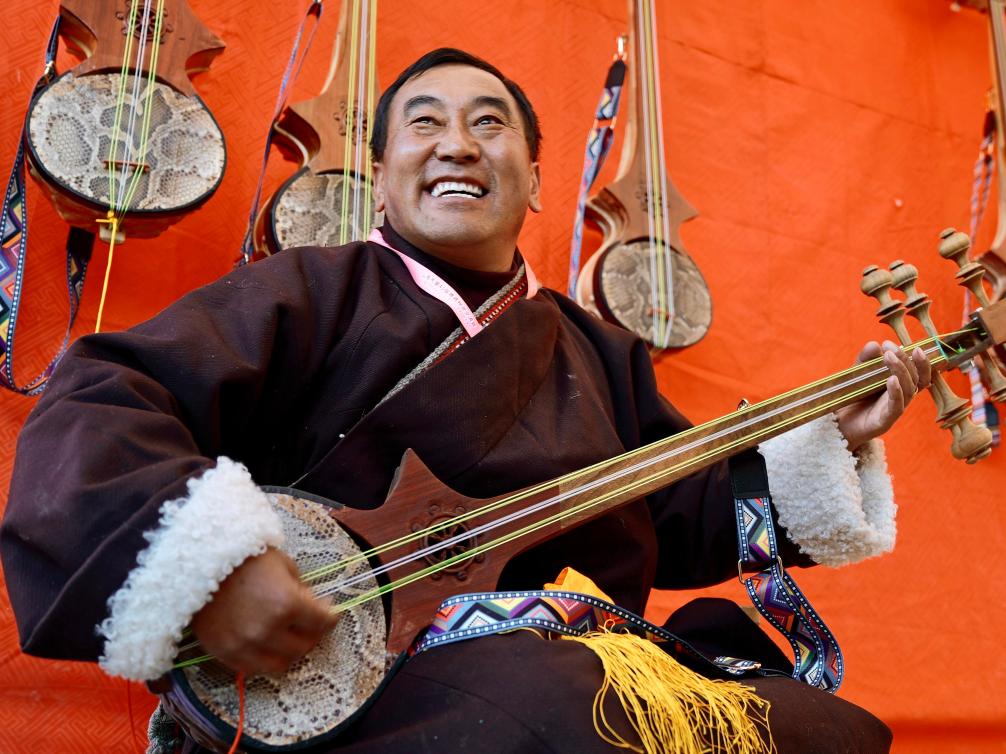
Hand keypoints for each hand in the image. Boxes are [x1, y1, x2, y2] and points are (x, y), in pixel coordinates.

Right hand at [192, 548, 338, 675]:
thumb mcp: (284, 565)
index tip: (329, 612)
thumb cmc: (245, 558)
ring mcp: (244, 646)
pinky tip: (265, 644)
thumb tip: (313, 606)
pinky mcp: (223, 653)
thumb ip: (301, 590)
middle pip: (304, 646)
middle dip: (312, 634)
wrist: (198, 561)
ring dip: (289, 652)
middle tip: (310, 624)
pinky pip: (252, 668)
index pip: (322, 623)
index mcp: (286, 604)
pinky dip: (264, 659)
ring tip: (288, 637)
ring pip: (279, 664)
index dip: (330, 617)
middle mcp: (267, 630)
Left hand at [835, 340, 931, 452]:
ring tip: (889, 356)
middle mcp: (901, 398)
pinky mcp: (884, 421)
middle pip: (916, 378)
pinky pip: (896, 406)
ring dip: (901, 371)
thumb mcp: (857, 375)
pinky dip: (896, 392)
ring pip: (908, 390)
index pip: (920, 373)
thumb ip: (865, 361)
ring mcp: (894, 410)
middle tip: (890, 347)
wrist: (837, 425)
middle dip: (905, 360)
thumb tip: (875, 344)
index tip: (910, 345)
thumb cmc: (851, 399)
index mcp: (900, 386)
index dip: (921, 361)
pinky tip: (891, 380)